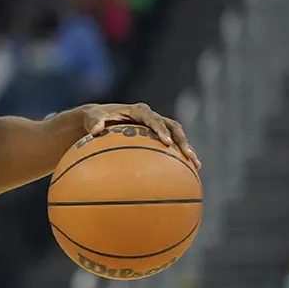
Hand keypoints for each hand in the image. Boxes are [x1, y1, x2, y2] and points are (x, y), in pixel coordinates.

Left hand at [81, 103, 200, 168]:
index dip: (161, 129)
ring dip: (186, 149)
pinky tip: (185, 175)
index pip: (153, 119)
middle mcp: (151, 117)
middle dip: (182, 141)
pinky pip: (170, 148)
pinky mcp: (156, 137)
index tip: (166, 143)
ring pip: (177, 136)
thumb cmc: (95, 118)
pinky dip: (177, 159)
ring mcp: (156, 127)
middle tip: (189, 156)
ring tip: (196, 165)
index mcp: (138, 111)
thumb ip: (94, 122)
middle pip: (172, 126)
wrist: (99, 119)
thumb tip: (95, 131)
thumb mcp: (92, 117)